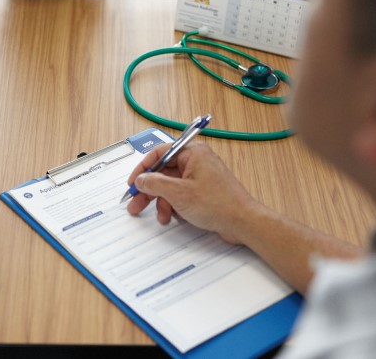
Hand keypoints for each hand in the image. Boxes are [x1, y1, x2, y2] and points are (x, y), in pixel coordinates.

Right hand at [126, 142, 259, 243]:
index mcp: (192, 153)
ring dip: (162, 202)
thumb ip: (155, 184)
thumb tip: (141, 180)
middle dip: (149, 190)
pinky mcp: (203, 192)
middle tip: (135, 204)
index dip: (143, 169)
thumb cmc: (218, 204)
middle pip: (164, 172)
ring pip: (171, 186)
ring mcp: (200, 177)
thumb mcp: (178, 193)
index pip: (160, 153)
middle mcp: (196, 162)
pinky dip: (174, 205)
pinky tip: (172, 217)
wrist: (243, 222)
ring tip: (161, 216)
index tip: (133, 183)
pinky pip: (181, 195)